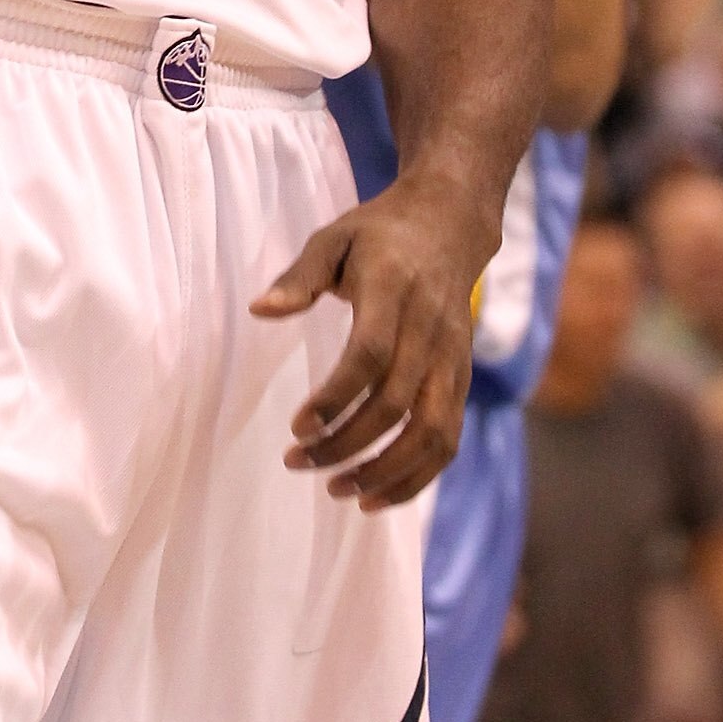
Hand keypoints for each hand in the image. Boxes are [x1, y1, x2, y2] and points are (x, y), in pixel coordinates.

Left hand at [250, 167, 492, 509]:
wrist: (450, 225)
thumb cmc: (379, 235)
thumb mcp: (334, 238)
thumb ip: (300, 277)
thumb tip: (259, 310)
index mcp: (393, 290)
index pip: (369, 355)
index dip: (335, 398)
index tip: (297, 428)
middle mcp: (430, 329)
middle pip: (395, 403)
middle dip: (346, 443)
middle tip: (297, 463)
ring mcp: (452, 358)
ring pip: (432, 433)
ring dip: (386, 472)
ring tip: (337, 491)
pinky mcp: (462, 378)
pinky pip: (449, 439)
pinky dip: (417, 476)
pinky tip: (375, 495)